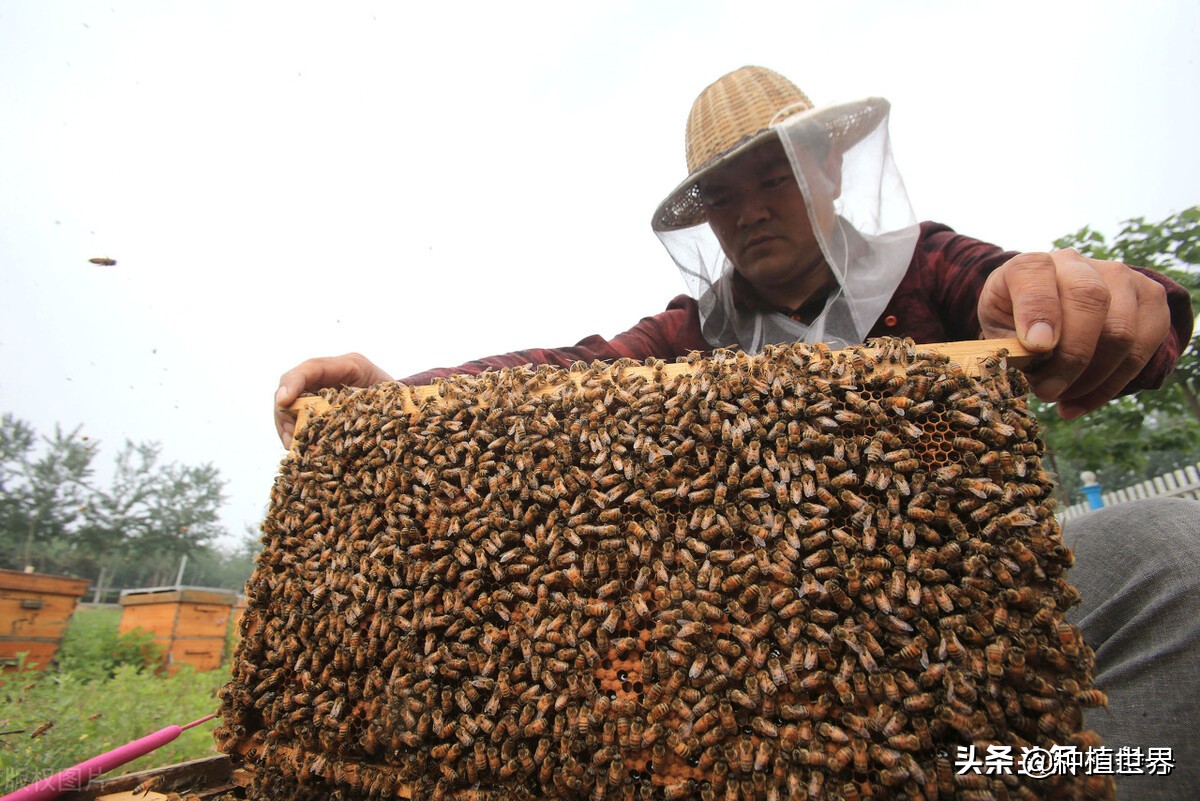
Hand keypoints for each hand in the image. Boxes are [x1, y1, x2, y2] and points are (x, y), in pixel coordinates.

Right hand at [274, 353, 392, 446]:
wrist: (409, 406)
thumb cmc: (402, 400)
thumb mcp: (392, 399)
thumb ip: (373, 403)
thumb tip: (351, 421)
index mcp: (350, 365)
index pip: (313, 368)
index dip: (293, 383)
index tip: (283, 401)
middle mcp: (331, 375)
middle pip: (293, 388)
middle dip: (285, 414)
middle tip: (290, 440)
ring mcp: (322, 391)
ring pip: (291, 407)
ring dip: (288, 429)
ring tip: (295, 450)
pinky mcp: (320, 409)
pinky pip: (301, 421)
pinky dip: (298, 437)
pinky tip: (302, 453)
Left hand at [977, 249, 1170, 419]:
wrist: (1050, 309)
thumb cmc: (1016, 322)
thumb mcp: (997, 330)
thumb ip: (1011, 343)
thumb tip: (1034, 365)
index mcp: (1031, 265)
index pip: (1036, 272)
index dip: (1039, 309)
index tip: (1038, 347)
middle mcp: (1077, 263)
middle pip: (1091, 300)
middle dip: (1070, 357)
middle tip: (1047, 392)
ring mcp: (1120, 277)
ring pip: (1121, 330)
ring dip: (1091, 377)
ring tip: (1062, 397)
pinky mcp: (1149, 299)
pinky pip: (1143, 348)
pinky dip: (1111, 385)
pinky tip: (1081, 401)